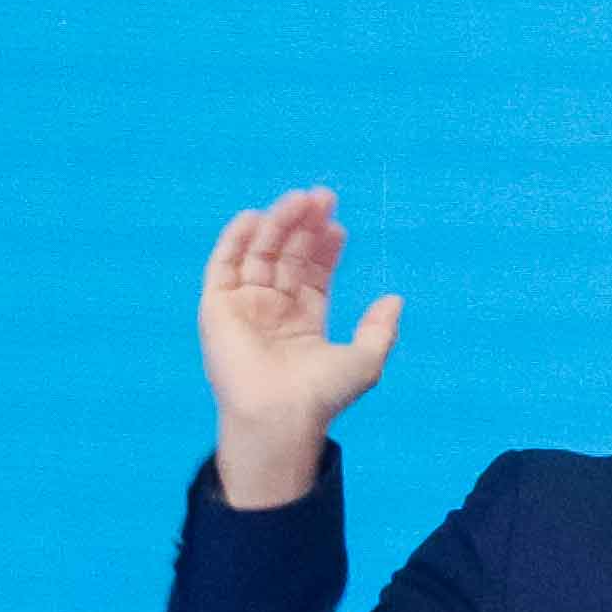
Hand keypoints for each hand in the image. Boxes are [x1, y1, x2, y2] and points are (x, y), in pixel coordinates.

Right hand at [198, 189, 403, 510]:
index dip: (325, 247)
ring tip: (299, 199)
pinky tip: (253, 217)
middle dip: (304, 226)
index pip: (314, 273)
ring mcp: (244, 307)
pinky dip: (235, 240)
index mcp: (304, 321)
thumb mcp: (366, 360)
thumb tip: (395, 298)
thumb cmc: (322, 395)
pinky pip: (222, 266)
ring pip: (260, 254)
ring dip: (277, 224)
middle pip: (288, 257)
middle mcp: (273, 310)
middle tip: (322, 197)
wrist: (280, 414)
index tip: (339, 225)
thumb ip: (380, 329)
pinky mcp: (216, 308)